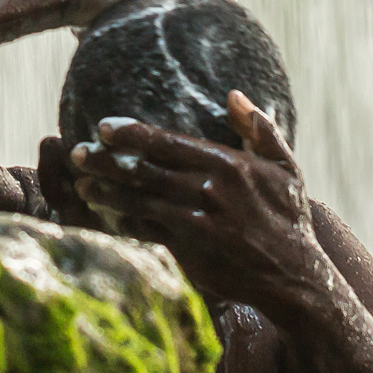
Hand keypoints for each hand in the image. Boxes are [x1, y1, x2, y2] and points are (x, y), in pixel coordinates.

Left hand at [66, 91, 324, 311]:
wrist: (295, 277)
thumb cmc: (289, 219)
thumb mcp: (285, 168)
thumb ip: (259, 129)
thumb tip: (233, 95)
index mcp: (226, 164)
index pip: (166, 142)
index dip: (130, 133)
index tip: (102, 127)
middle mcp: (206, 190)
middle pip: (143, 169)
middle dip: (105, 160)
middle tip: (77, 153)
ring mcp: (194, 221)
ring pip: (138, 200)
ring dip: (105, 191)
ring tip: (81, 184)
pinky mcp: (187, 250)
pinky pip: (146, 230)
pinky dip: (122, 221)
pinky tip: (104, 216)